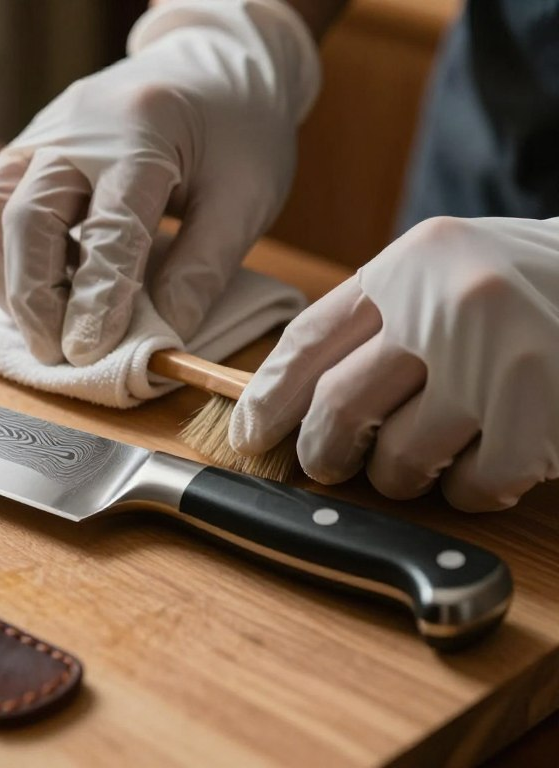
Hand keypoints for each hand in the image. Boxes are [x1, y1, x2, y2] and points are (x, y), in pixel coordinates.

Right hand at [0, 0, 318, 364]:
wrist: (213, 63)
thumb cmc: (238, 130)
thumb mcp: (246, 197)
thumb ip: (204, 268)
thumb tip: (163, 336)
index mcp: (144, 133)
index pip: (111, 227)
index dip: (99, 298)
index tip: (90, 353)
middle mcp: (80, 126)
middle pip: (30, 215)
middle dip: (35, 295)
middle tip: (55, 353)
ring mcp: (46, 130)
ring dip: (8, 277)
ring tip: (38, 329)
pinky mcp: (30, 142)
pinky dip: (5, 254)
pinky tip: (35, 289)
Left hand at [231, 216, 558, 511]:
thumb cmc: (528, 289)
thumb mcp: (444, 276)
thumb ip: (376, 323)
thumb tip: (293, 399)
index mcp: (411, 264)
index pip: (308, 341)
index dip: (269, 398)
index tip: (252, 433)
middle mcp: (448, 305)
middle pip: (339, 406)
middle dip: (322, 451)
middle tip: (326, 464)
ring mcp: (499, 361)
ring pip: (398, 458)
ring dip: (398, 476)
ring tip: (418, 460)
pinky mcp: (544, 416)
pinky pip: (471, 487)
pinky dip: (466, 493)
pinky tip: (480, 469)